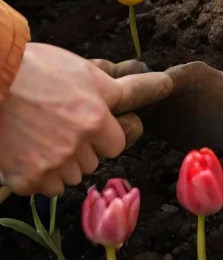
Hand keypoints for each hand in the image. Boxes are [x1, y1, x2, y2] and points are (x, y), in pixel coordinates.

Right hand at [0, 44, 171, 196]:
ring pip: (69, 179)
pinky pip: (42, 189)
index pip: (116, 146)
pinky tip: (26, 154)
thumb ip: (117, 90)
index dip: (103, 136)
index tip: (89, 126)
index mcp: (95, 121)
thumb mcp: (86, 72)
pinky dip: (36, 178)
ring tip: (40, 140)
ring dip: (60, 166)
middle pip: (92, 163)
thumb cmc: (38, 70)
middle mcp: (76, 147)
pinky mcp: (25, 178)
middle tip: (59, 129)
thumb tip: (159, 86)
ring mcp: (49, 165)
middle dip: (81, 150)